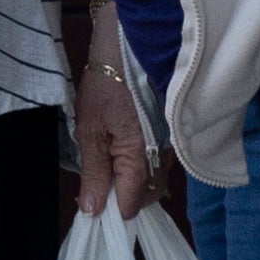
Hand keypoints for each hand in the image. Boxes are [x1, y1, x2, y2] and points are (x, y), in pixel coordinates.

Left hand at [73, 28, 152, 218]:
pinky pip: (156, 166)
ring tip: (104, 169)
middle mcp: (162, 159)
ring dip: (129, 185)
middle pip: (145, 198)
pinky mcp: (169, 138)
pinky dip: (138, 168)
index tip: (90, 210)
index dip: (109, 212)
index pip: (130, 206)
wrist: (130, 47)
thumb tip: (92, 210)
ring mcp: (169, 149)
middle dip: (120, 200)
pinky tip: (119, 156)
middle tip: (94, 187)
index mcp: (140, 158)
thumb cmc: (106, 84)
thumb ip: (94, 171)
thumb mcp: (90, 129)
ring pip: (152, 183)